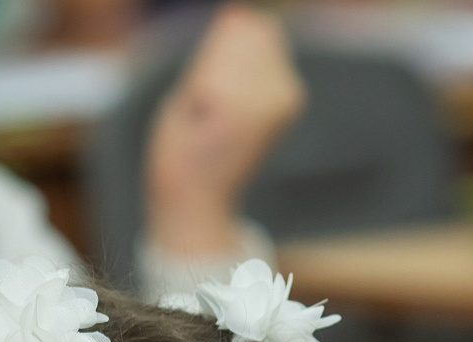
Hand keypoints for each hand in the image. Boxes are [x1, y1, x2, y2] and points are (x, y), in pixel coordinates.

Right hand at [144, 4, 303, 258]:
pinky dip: (253, 67)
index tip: (200, 96)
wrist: (201, 192)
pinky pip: (272, 53)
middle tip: (213, 97)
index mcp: (234, 98)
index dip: (208, 54)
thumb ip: (214, 51)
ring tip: (226, 99)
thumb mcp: (184, 93)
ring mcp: (286, 97)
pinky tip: (240, 101)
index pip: (233, 28)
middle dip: (226, 51)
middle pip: (252, 28)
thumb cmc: (180, 144)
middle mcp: (270, 97)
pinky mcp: (292, 98)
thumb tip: (240, 12)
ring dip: (240, 58)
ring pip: (264, 36)